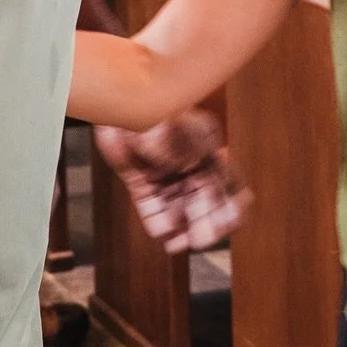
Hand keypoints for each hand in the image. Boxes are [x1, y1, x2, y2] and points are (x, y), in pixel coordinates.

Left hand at [95, 110, 251, 253]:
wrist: (116, 103)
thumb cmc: (151, 115)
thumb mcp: (181, 143)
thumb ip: (196, 171)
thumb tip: (213, 196)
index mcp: (209, 150)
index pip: (229, 184)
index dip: (230, 207)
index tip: (228, 225)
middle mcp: (190, 165)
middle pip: (205, 202)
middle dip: (206, 222)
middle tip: (202, 240)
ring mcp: (166, 174)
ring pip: (181, 209)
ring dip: (184, 228)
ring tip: (181, 243)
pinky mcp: (142, 182)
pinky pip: (155, 209)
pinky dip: (161, 225)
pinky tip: (165, 238)